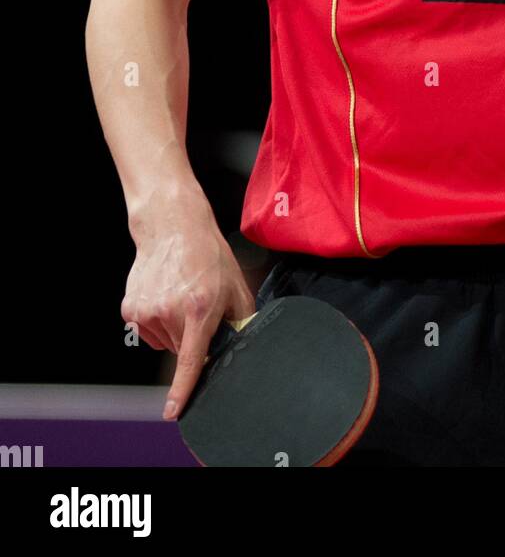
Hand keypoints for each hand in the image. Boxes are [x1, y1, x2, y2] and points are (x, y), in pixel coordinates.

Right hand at [122, 202, 255, 421]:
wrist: (172, 227)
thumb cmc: (207, 254)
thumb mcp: (235, 285)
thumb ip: (241, 320)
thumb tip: (241, 345)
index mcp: (198, 308)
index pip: (189, 360)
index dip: (182, 390)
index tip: (174, 411)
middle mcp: (169, 311)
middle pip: (181, 350)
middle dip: (192, 338)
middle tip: (197, 307)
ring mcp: (146, 311)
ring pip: (163, 342)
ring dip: (173, 329)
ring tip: (179, 296)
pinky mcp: (130, 309)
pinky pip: (147, 332)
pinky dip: (156, 321)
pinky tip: (164, 296)